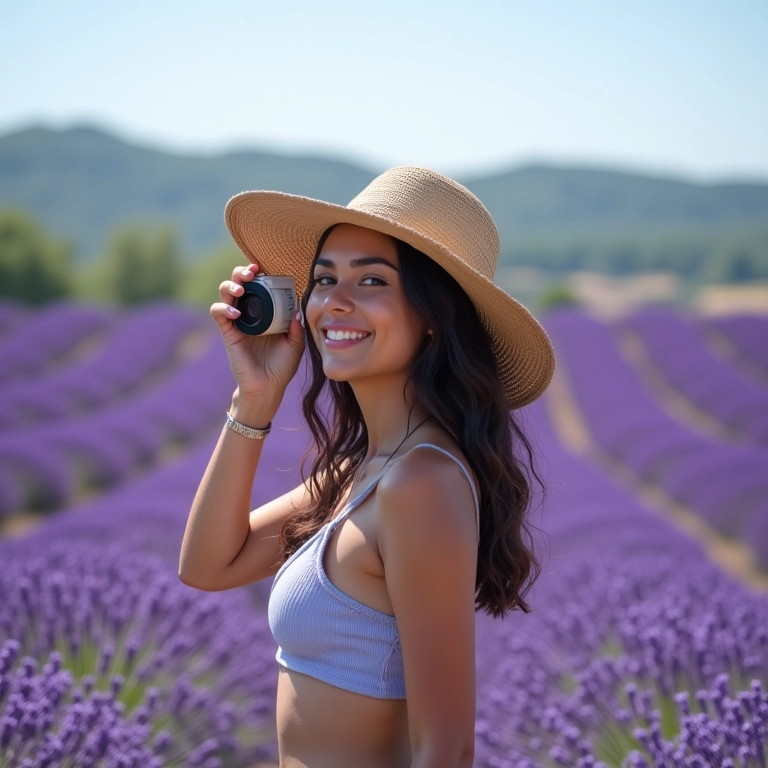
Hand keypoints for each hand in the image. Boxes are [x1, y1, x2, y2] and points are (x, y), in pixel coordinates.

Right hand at [210, 262, 304, 401]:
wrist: (268, 387)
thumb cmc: (281, 366)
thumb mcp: (295, 345)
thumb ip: (297, 328)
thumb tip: (297, 310)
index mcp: (266, 312)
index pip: (260, 286)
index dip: (260, 274)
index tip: (266, 269)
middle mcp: (250, 313)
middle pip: (239, 283)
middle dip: (241, 272)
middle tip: (251, 272)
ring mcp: (237, 321)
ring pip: (225, 293)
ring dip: (230, 285)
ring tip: (241, 288)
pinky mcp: (228, 332)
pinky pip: (218, 313)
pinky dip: (223, 308)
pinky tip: (235, 313)